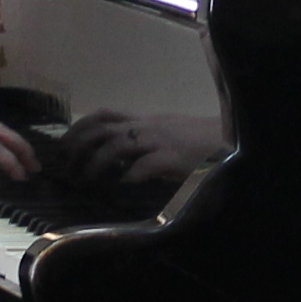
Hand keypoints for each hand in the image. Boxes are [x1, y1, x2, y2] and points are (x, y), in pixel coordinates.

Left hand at [50, 111, 225, 194]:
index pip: (104, 116)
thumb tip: (119, 159)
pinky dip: (130, 175)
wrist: (235, 140)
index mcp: (146, 121)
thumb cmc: (202, 142)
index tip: (65, 145)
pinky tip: (121, 185)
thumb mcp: (168, 135)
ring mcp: (161, 141)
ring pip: (118, 144)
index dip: (79, 128)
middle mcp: (149, 127)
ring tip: (88, 180)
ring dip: (97, 162)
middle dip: (79, 144)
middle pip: (102, 127)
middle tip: (68, 166)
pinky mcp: (175, 157)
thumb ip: (145, 142)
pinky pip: (146, 165)